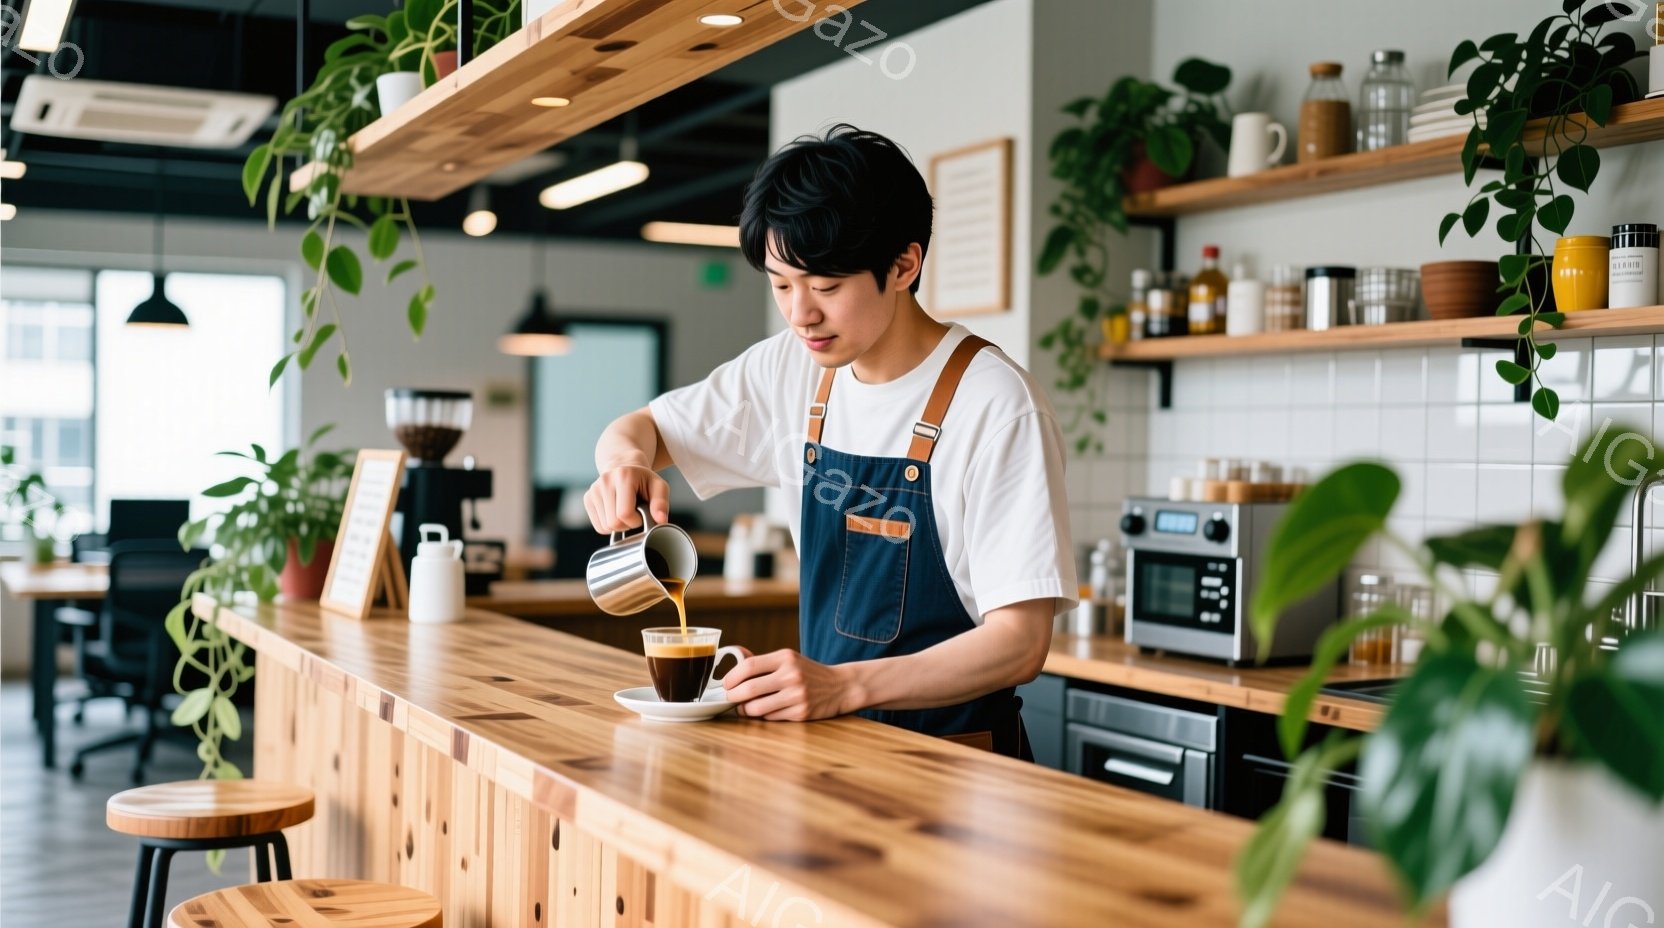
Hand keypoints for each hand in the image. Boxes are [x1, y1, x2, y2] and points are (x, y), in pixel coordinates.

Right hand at [584, 463, 669, 532]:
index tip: (642, 512)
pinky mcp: (587, 498)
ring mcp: (594, 490)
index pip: (625, 514)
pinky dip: (609, 525)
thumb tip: (661, 520)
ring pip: (605, 527)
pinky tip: (616, 512)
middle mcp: (605, 481)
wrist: (625, 467)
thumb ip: (661, 503)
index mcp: (623, 476)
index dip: (636, 520)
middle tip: (635, 512)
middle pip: (613, 523)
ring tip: (625, 510)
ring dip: (619, 525)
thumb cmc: (643, 480)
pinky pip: (599, 527)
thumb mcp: (659, 486)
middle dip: (627, 524)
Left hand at [720, 649, 856, 720]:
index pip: (749, 666)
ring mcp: (797, 695)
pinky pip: (771, 717)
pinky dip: (763, 715)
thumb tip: (735, 657)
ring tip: (743, 707)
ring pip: (757, 708)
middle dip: (733, 696)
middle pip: (749, 689)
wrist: (840, 686)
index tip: (726, 683)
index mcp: (786, 657)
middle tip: (729, 698)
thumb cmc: (808, 672)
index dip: (731, 677)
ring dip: (744, 710)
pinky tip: (765, 710)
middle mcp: (791, 675)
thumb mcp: (789, 659)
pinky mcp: (801, 713)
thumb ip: (763, 661)